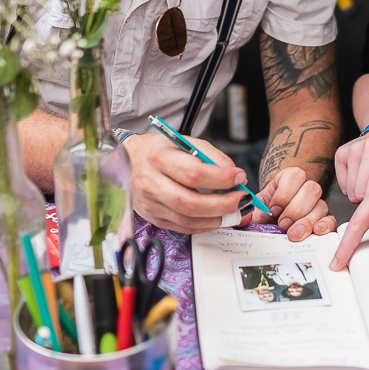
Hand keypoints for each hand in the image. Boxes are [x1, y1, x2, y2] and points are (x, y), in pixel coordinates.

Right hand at [124, 133, 249, 234]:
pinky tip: (216, 217)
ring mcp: (150, 204)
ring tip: (234, 210)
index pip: (193, 173)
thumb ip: (210, 156)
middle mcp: (151, 183)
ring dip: (216, 218)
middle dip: (222, 204)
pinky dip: (204, 225)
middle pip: (190, 202)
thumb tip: (234, 175)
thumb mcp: (184, 142)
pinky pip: (182, 227)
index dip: (221, 178)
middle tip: (241, 199)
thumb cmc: (159, 150)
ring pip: (187, 219)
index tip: (239, 177)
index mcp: (158, 158)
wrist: (127, 161)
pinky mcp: (152, 217)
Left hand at [249, 167, 337, 240]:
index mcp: (288, 180)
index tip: (273, 209)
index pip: (295, 175)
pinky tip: (316, 231)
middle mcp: (305, 189)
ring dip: (306, 221)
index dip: (284, 193)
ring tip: (293, 234)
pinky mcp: (323, 220)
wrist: (269, 226)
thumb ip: (250, 210)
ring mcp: (316, 205)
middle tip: (282, 224)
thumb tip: (243, 217)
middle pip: (311, 189)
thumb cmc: (264, 214)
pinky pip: (331, 220)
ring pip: (321, 206)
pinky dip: (325, 225)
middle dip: (295, 209)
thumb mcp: (255, 209)